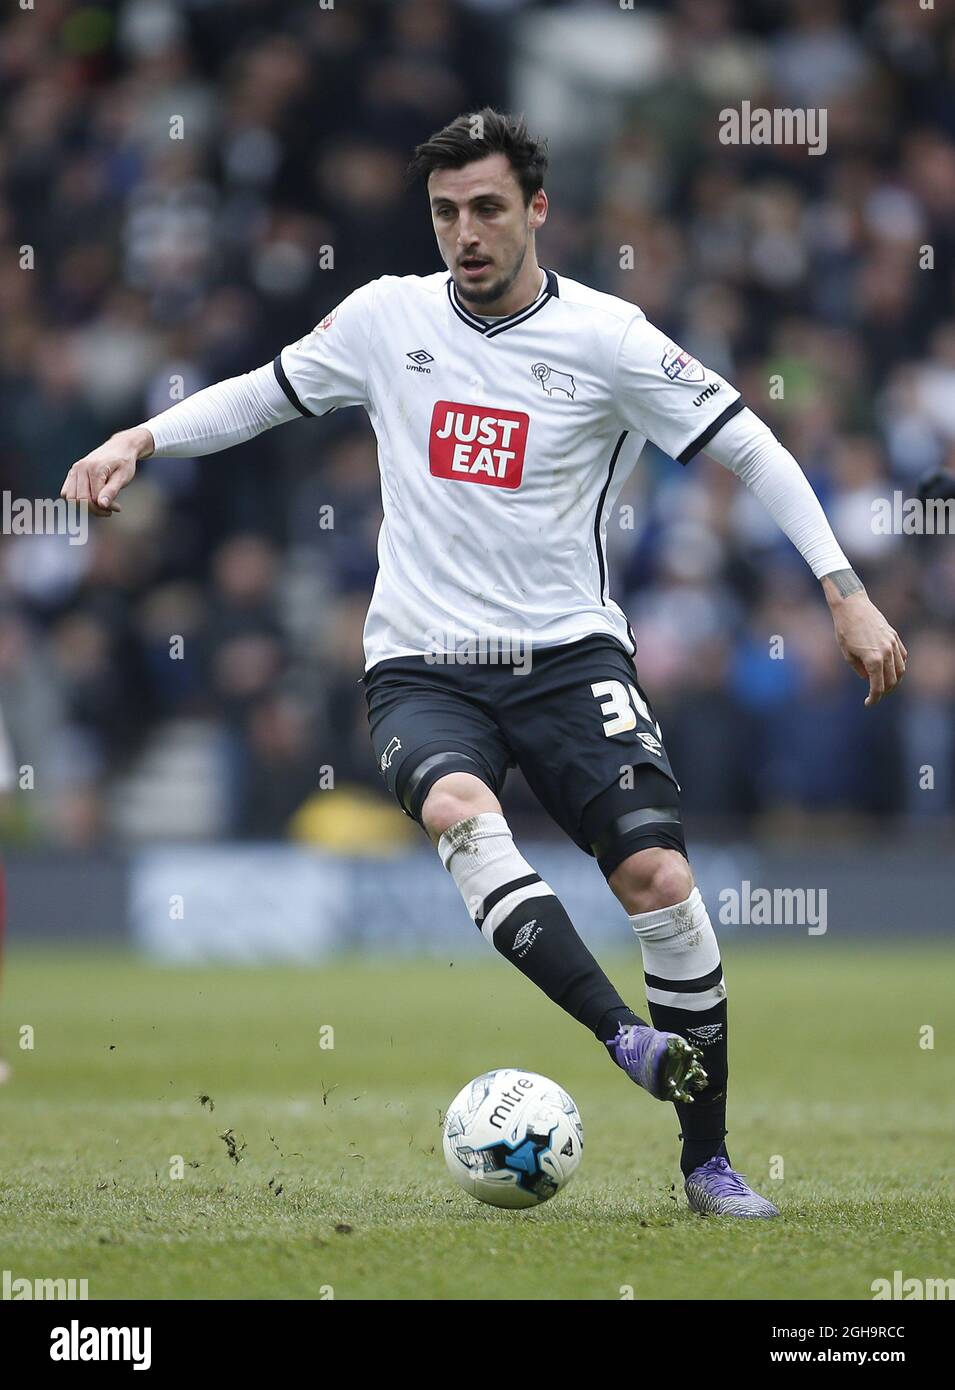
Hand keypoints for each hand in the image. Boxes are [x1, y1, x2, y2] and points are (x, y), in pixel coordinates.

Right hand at [60, 426, 153, 516]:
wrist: (120, 447)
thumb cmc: (124, 462)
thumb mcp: (123, 477)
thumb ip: (111, 491)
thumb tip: (102, 505)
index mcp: (94, 468)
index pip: (93, 498)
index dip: (105, 507)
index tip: (117, 508)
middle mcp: (81, 468)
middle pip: (79, 499)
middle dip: (95, 509)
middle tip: (109, 509)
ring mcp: (75, 470)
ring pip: (70, 497)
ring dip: (84, 506)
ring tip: (100, 505)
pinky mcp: (73, 472)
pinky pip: (67, 492)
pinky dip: (77, 499)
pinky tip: (91, 499)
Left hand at [823, 581, 906, 706]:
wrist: (852, 606)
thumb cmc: (844, 629)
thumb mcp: (847, 653)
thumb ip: (859, 668)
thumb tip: (868, 678)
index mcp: (872, 659)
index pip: (878, 687)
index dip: (874, 698)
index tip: (868, 703)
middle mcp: (886, 652)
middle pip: (892, 681)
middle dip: (884, 692)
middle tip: (875, 695)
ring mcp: (892, 644)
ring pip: (901, 670)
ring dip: (894, 680)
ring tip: (885, 685)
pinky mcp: (894, 636)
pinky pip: (902, 656)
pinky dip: (899, 666)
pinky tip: (891, 669)